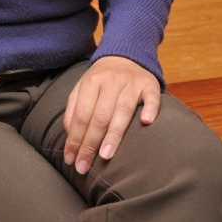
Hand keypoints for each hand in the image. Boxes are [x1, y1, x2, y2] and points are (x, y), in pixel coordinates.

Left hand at [62, 56, 160, 173]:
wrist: (126, 54)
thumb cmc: (102, 79)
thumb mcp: (83, 87)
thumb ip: (74, 109)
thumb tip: (69, 136)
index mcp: (91, 82)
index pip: (81, 114)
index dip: (74, 138)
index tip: (71, 159)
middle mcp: (111, 81)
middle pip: (99, 116)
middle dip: (90, 143)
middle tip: (84, 166)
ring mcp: (132, 82)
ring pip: (122, 110)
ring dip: (114, 134)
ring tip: (105, 155)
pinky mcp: (150, 84)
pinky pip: (152, 97)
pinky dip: (150, 109)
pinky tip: (145, 122)